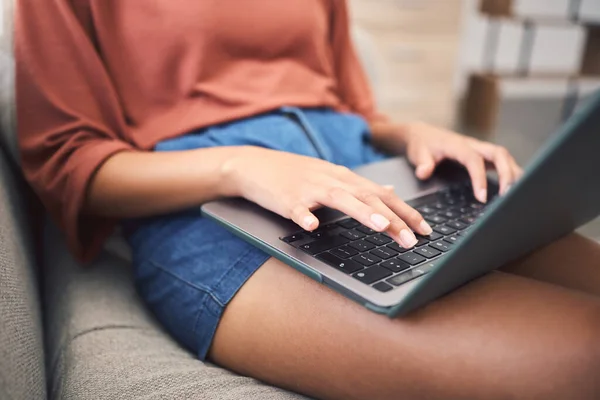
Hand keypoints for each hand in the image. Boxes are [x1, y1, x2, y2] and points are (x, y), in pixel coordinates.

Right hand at [223, 146, 433, 248]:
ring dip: (362, 212)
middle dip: (393, 218)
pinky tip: (311, 227)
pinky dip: (304, 217)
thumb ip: (359, 184)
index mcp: (344, 177)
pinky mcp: (286, 199)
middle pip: (368, 197)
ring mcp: (308, 188)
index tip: (425, 229)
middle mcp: (331, 180)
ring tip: (382, 227)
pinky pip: (296, 209)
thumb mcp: (330, 174)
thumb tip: (388, 189)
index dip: (405, 210)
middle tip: (413, 239)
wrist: (255, 165)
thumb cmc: (294, 174)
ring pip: (339, 199)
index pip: (382, 193)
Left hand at [402, 122, 522, 201]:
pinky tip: (515, 188)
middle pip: (498, 154)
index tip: (482, 197)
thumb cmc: (421, 144)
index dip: (479, 178)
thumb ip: (422, 163)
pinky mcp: (483, 155)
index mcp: (457, 145)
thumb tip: (424, 172)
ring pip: (504, 157)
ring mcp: (480, 149)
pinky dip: (511, 173)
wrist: (422, 134)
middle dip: (507, 174)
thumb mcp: (416, 153)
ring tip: (517, 195)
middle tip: (508, 196)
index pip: (474, 160)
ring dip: (513, 173)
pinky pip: (502, 162)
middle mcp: (473, 145)